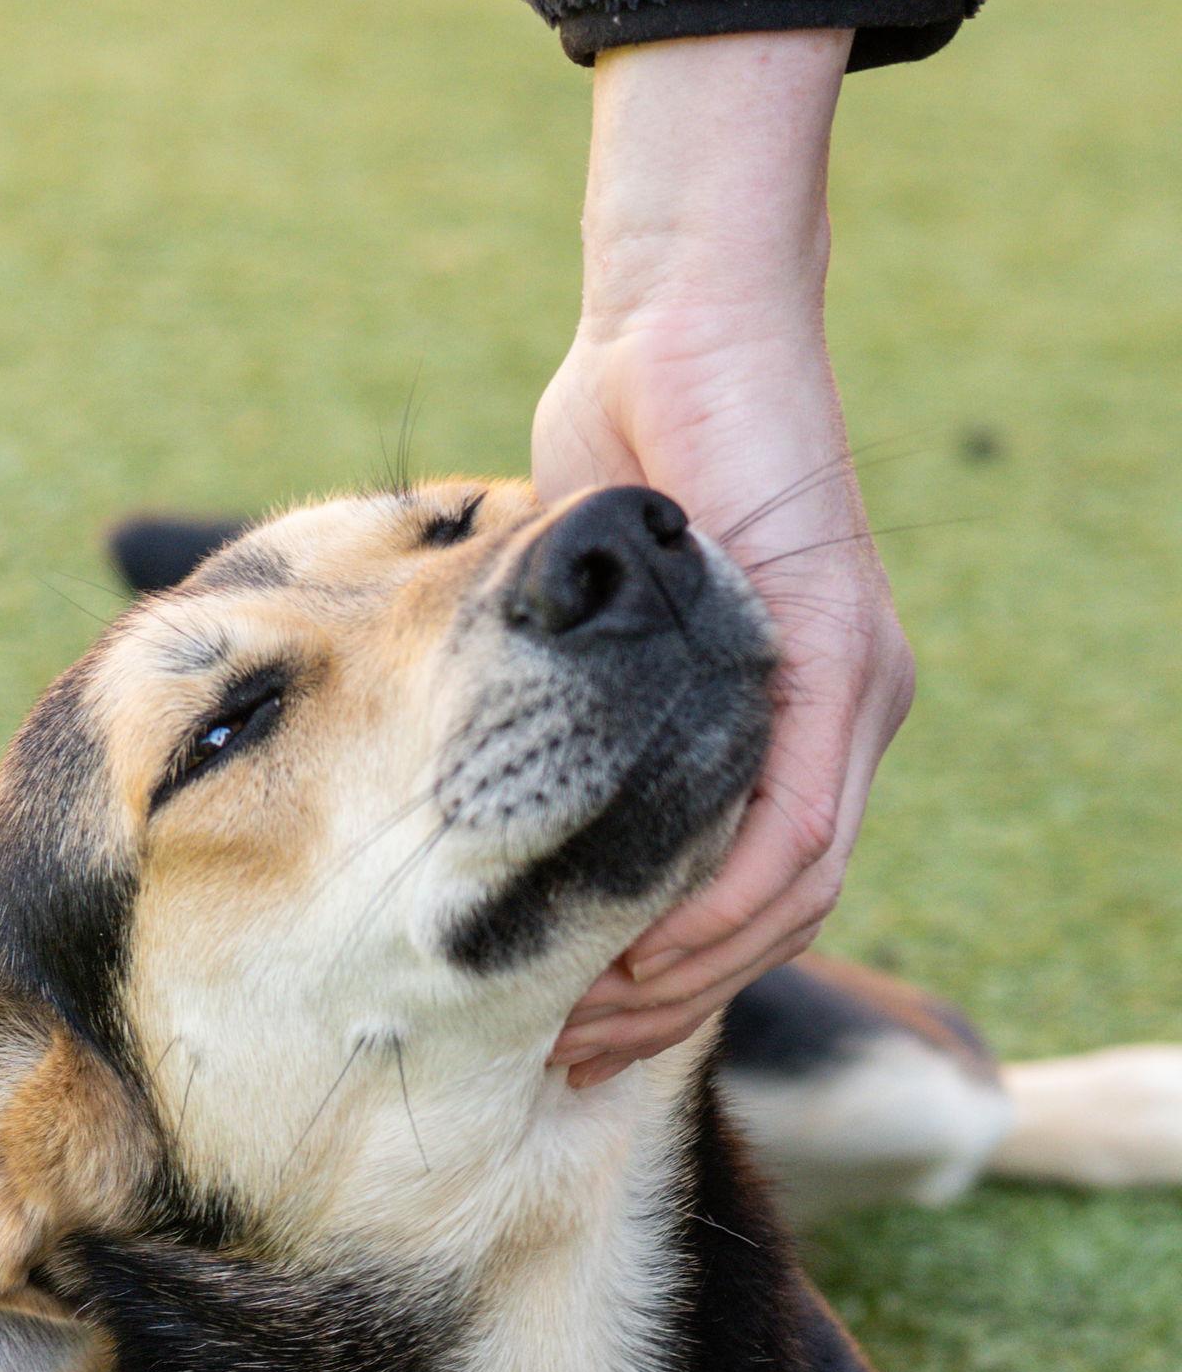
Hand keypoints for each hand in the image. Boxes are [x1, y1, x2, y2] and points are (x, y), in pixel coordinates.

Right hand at [534, 35, 913, 1086]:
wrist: (677, 317)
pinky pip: (797, 829)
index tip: (585, 1027)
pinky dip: (726, 908)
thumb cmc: (626, 453)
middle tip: (577, 1054)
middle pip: (784, 914)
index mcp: (798, 714)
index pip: (757, 888)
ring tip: (596, 1023)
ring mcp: (856, 691)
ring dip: (695, 975)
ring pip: (798, 893)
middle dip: (676, 1000)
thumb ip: (589, 706)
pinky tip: (650, 955)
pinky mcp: (841, 657)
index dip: (676, 973)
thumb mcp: (597, 615)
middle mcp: (848, 716)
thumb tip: (515, 789)